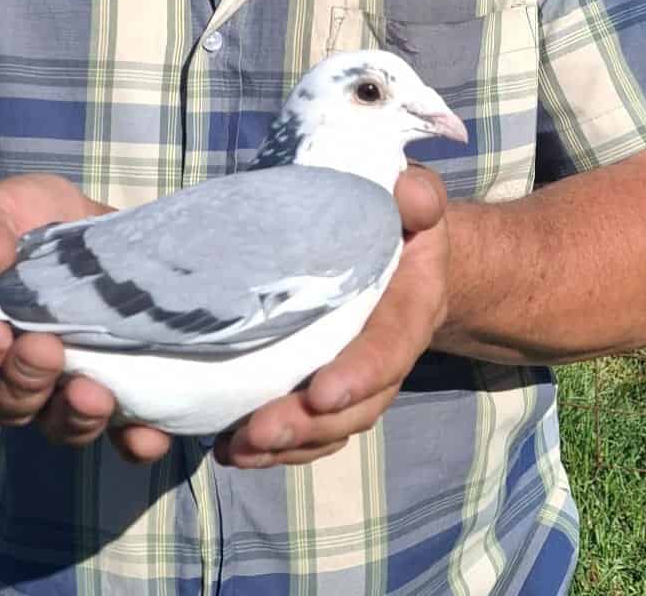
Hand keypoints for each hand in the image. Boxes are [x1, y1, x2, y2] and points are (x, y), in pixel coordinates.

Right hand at [0, 174, 126, 446]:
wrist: (44, 229)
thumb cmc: (3, 227)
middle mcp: (5, 377)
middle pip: (8, 401)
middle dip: (25, 380)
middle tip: (45, 351)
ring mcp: (57, 389)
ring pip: (58, 421)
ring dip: (75, 414)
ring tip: (94, 395)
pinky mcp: (105, 386)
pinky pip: (115, 428)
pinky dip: (131, 437)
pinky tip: (149, 434)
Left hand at [214, 164, 449, 468]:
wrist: (405, 253)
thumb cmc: (400, 219)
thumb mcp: (413, 199)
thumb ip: (417, 196)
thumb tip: (412, 198)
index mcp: (410, 310)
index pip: (388, 349)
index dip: (360, 375)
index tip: (322, 393)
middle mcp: (386, 357)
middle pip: (354, 407)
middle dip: (308, 425)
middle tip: (259, 430)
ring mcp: (356, 381)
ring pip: (327, 429)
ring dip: (283, 446)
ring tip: (236, 449)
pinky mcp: (325, 389)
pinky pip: (306, 430)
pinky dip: (271, 447)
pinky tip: (228, 449)